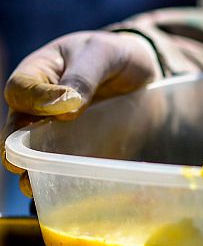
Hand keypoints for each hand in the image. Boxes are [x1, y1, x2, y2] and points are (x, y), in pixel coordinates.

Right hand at [2, 31, 160, 195]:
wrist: (141, 66)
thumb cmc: (113, 54)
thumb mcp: (101, 54)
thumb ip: (83, 76)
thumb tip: (66, 106)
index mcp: (37, 75)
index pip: (20, 90)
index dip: (34, 102)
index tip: (61, 110)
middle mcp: (38, 108)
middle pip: (17, 131)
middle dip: (17, 151)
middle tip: (23, 165)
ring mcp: (58, 132)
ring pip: (37, 155)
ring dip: (34, 172)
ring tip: (37, 186)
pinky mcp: (81, 149)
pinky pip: (68, 167)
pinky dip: (67, 180)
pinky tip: (72, 191)